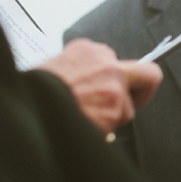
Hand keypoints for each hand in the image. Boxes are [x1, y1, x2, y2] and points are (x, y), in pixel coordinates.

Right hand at [38, 39, 162, 133]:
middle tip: (131, 101)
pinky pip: (116, 126)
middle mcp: (108, 66)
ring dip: (111, 117)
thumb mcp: (60, 65)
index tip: (126, 83)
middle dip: (144, 90)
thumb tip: (98, 78)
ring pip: (127, 109)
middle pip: (149, 75)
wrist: (31, 107)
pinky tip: (84, 123)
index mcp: (92, 51)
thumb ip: (86, 68)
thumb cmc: (39, 91)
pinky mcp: (113, 112)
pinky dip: (102, 129)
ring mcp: (114, 90)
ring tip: (85, 117)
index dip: (125, 75)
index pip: (121, 58)